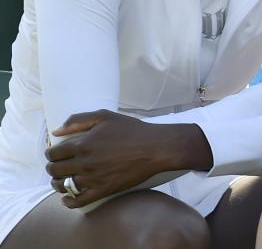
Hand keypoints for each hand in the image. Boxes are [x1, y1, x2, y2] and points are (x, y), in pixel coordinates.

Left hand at [46, 110, 196, 208]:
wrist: (155, 148)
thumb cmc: (132, 130)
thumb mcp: (105, 116)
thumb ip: (77, 120)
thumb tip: (56, 131)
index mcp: (82, 144)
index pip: (54, 153)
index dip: (51, 153)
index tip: (55, 153)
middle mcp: (84, 163)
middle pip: (55, 170)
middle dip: (53, 167)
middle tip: (58, 165)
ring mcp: (92, 178)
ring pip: (63, 186)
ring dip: (58, 183)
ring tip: (62, 179)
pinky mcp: (103, 190)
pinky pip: (78, 201)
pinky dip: (68, 201)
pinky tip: (67, 197)